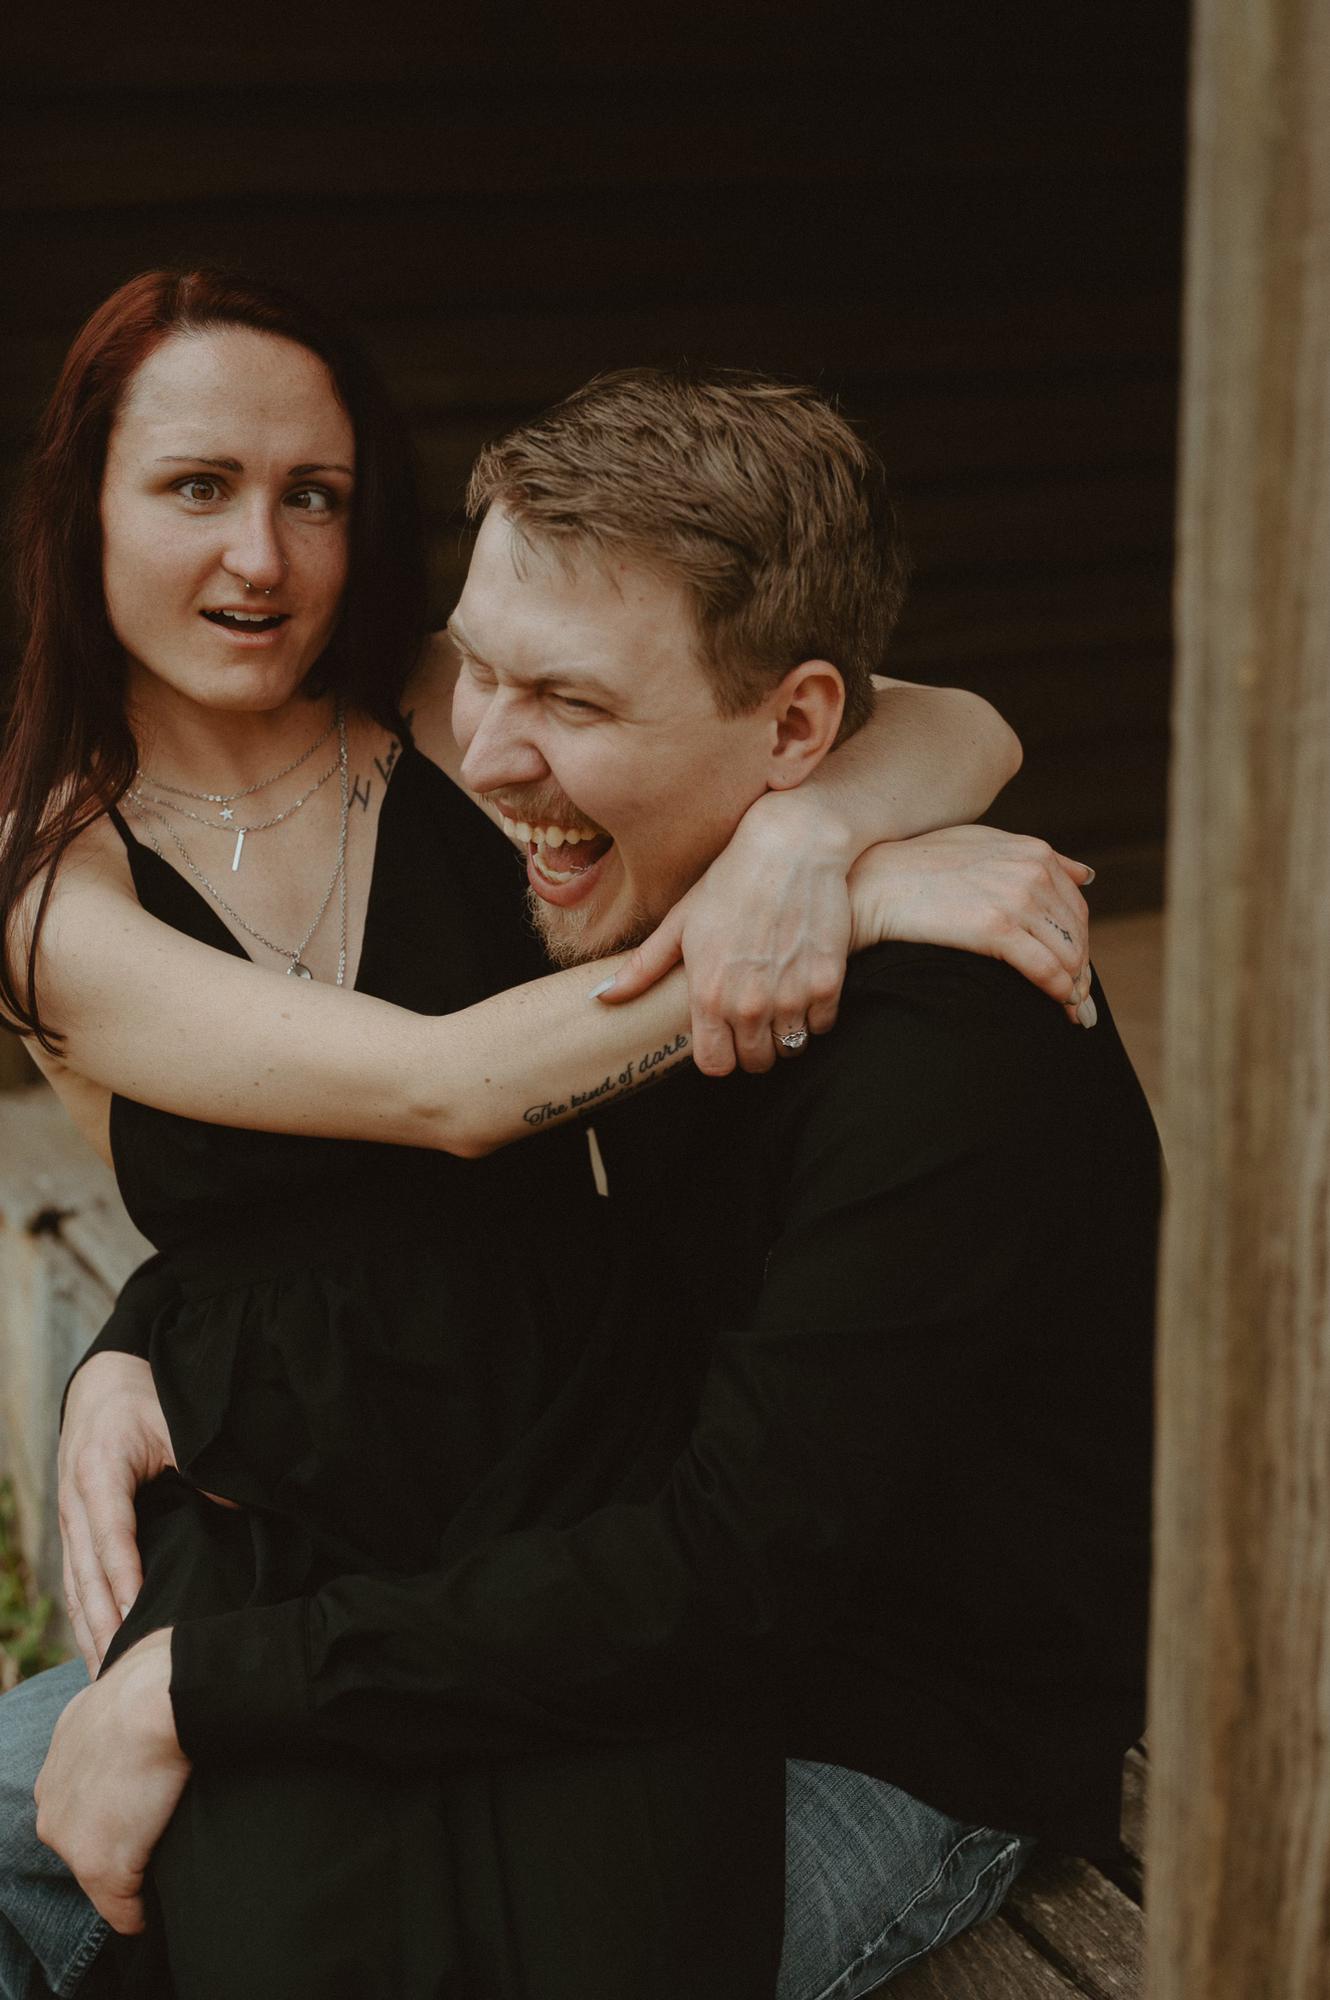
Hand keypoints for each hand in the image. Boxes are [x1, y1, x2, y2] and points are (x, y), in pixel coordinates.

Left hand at [34, 1628, 188, 1934]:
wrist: (159, 1697)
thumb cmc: (155, 1679)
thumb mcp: (118, 1670)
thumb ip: (116, 1683)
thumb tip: (139, 1665)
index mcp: (58, 1760)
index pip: (81, 1801)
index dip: (115, 1809)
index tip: (143, 1809)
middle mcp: (50, 1802)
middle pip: (83, 1841)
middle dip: (116, 1845)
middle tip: (155, 1838)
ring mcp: (71, 1838)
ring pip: (100, 1875)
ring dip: (128, 1878)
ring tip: (158, 1873)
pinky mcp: (100, 1868)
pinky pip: (122, 1912)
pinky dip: (140, 1916)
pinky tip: (157, 1908)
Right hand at [59, 1353, 176, 1676]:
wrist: (102, 1384)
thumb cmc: (142, 1402)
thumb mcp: (174, 1425)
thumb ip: (199, 1468)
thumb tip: (234, 1514)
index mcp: (99, 1472)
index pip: (111, 1535)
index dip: (123, 1579)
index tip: (136, 1618)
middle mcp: (75, 1501)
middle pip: (86, 1572)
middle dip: (103, 1622)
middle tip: (121, 1671)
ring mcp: (69, 1519)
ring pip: (76, 1585)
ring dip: (90, 1630)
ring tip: (109, 1678)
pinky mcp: (73, 1531)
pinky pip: (76, 1581)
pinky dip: (86, 1617)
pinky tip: (99, 1650)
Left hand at [603, 794, 852, 1074]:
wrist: (791, 846)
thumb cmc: (729, 881)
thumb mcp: (680, 923)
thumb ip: (643, 969)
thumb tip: (600, 998)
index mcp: (707, 995)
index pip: (715, 1065)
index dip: (720, 1053)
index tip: (724, 1035)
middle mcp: (748, 1004)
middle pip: (755, 1062)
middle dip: (752, 1046)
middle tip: (753, 1017)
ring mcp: (791, 995)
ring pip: (790, 1047)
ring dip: (784, 1031)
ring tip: (778, 1000)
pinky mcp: (827, 983)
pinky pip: (821, 1024)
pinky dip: (814, 1013)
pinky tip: (803, 984)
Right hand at [847, 825, 1095, 1022]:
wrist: (874, 883)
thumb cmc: (919, 866)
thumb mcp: (982, 844)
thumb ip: (1034, 858)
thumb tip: (1086, 875)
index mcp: (1033, 851)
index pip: (1075, 906)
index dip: (1080, 943)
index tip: (1077, 970)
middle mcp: (1032, 871)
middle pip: (1076, 932)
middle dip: (1081, 970)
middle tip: (1080, 1001)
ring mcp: (1016, 897)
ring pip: (1067, 953)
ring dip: (1076, 987)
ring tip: (1073, 1013)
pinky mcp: (996, 927)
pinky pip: (1046, 968)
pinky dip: (1061, 991)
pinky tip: (1061, 1007)